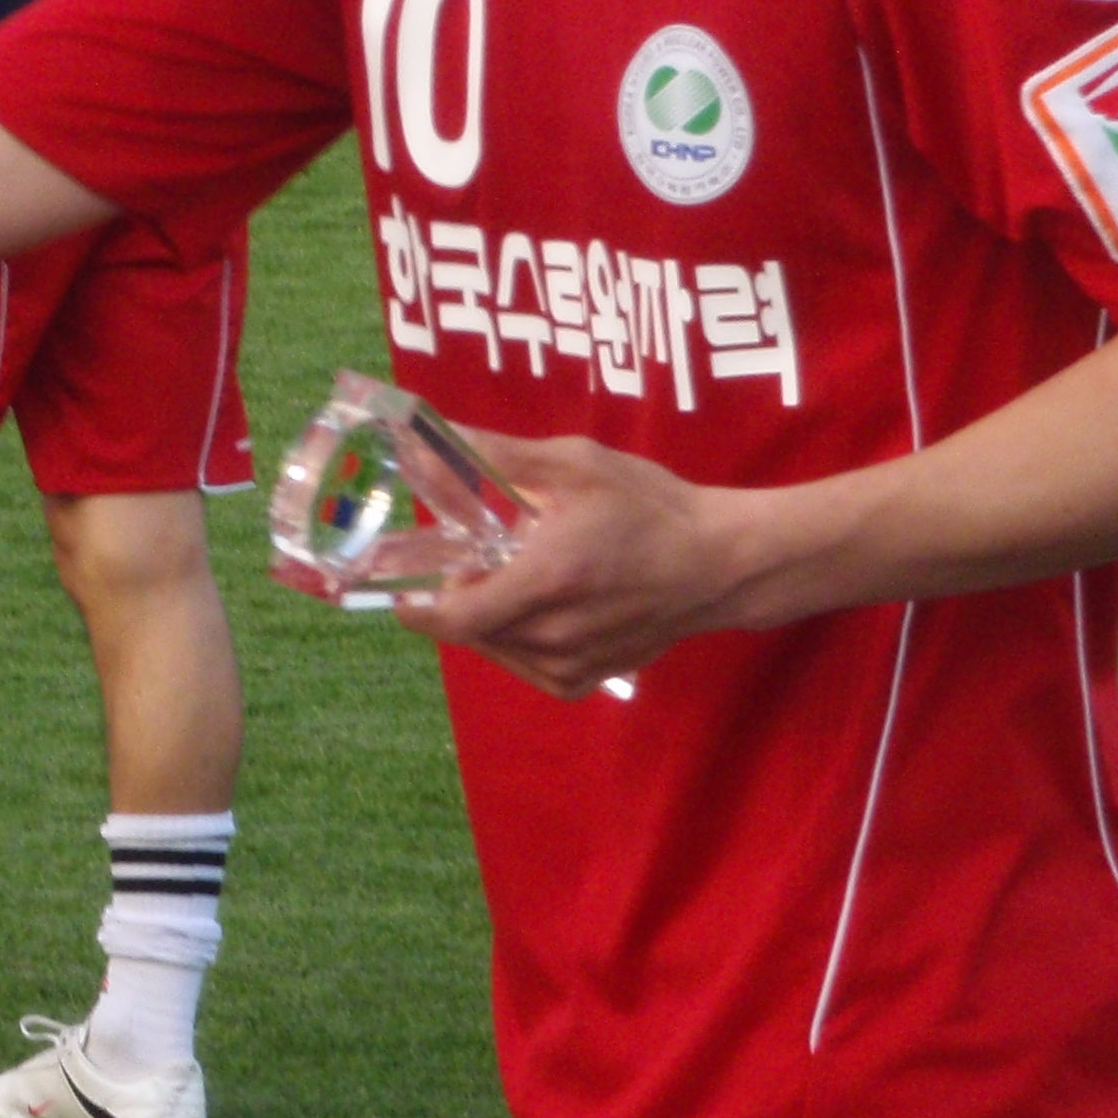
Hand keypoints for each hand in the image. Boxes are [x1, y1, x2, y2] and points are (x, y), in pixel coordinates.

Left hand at [392, 431, 754, 700]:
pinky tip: (537, 604)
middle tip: (474, 555)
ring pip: (496, 647)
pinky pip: (526, 664)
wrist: (718, 563)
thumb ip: (501, 455)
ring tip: (516, 572)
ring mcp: (573, 665)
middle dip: (458, 593)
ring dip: (486, 614)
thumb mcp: (576, 464)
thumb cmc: (649, 507)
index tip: (399, 588)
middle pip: (471, 628)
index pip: (456, 618)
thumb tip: (434, 437)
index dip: (417, 608)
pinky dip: (515, 637)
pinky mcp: (588, 681)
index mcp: (547, 581)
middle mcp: (555, 635)